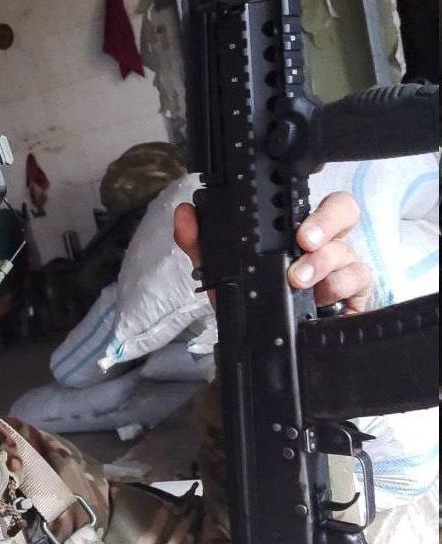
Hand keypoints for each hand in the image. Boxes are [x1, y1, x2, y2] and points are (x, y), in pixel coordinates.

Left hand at [174, 191, 372, 313]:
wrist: (261, 348)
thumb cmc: (251, 302)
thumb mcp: (218, 272)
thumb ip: (199, 242)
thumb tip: (184, 213)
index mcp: (293, 229)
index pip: (309, 200)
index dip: (309, 195)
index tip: (288, 206)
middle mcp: (323, 243)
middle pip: (345, 211)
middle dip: (325, 222)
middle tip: (303, 241)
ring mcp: (342, 268)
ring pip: (349, 250)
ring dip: (323, 263)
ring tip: (298, 280)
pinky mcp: (354, 296)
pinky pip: (359, 282)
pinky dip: (340, 289)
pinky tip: (322, 299)